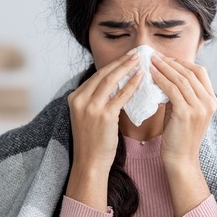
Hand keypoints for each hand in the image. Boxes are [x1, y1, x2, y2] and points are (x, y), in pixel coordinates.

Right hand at [65, 49, 142, 209]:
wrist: (90, 163)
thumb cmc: (93, 142)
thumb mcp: (88, 117)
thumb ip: (97, 100)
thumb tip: (116, 85)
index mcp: (75, 98)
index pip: (96, 76)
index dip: (113, 65)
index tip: (126, 57)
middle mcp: (80, 99)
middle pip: (103, 74)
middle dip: (121, 62)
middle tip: (136, 53)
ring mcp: (90, 107)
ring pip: (111, 81)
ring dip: (127, 68)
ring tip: (140, 60)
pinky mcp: (103, 116)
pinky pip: (120, 95)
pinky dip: (132, 84)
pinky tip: (141, 77)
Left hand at [149, 53, 216, 166]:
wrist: (181, 159)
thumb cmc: (179, 136)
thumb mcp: (184, 111)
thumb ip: (180, 94)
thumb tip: (166, 76)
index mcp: (211, 100)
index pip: (200, 72)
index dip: (183, 63)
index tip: (167, 58)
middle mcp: (209, 102)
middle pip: (191, 72)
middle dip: (172, 62)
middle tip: (156, 55)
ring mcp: (199, 108)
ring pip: (181, 79)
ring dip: (165, 68)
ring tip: (151, 61)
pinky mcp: (186, 113)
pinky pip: (172, 90)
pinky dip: (161, 79)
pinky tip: (151, 74)